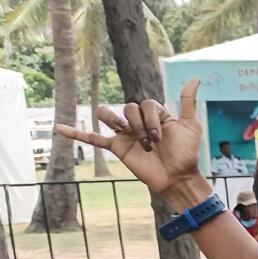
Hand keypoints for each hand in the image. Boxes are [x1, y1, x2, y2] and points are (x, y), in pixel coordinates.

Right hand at [54, 79, 204, 197]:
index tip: (161, 136)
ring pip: (107, 114)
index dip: (152, 118)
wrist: (178, 177)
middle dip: (140, 124)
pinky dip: (76, 133)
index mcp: (152, 115)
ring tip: (126, 132)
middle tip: (151, 142)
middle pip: (127, 107)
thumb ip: (187, 102)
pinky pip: (93, 138)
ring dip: (116, 121)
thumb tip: (194, 79)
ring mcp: (125, 134)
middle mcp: (137, 122)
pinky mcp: (117, 148)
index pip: (144, 104)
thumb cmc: (186, 153)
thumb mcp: (190, 126)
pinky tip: (60, 128)